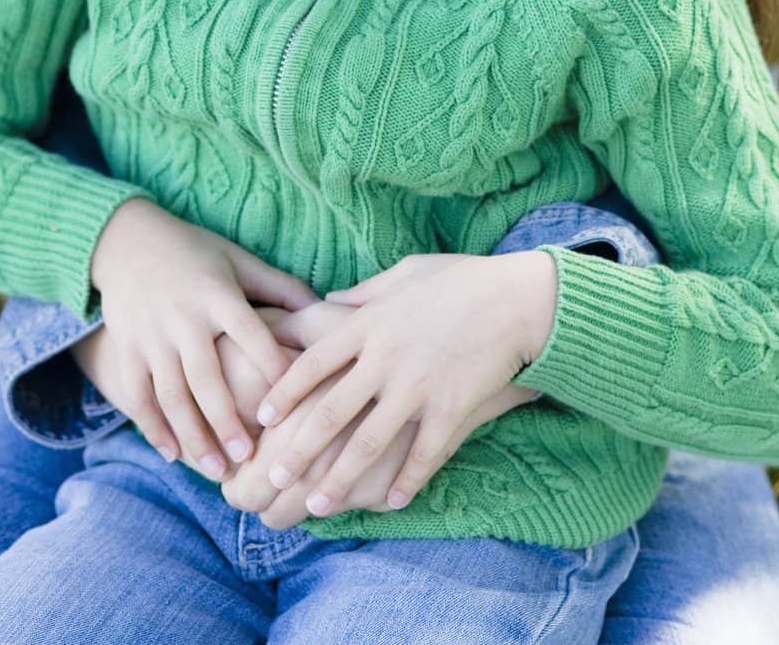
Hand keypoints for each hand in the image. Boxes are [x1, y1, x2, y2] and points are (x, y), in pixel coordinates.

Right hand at [88, 199, 318, 478]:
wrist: (125, 241)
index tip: (292, 404)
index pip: (250, 333)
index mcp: (218, 294)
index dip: (271, 366)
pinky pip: (139, 396)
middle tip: (250, 459)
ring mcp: (152, 336)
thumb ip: (279, 286)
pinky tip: (173, 456)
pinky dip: (154, 428)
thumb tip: (327, 308)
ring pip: (172, 394)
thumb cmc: (194, 252)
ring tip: (218, 470)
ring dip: (194, 435)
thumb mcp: (237, 259)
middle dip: (227, 421)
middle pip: (206, 377)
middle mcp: (184, 317)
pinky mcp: (127, 349)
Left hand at [253, 250, 556, 517]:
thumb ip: (362, 294)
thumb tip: (326, 303)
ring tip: (316, 506)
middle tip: (274, 478)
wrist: (517, 298)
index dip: (283, 392)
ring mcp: (418, 387)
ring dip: (339, 480)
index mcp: (369, 323)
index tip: (262, 418)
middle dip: (299, 449)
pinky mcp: (451, 410)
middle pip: (330, 411)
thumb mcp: (404, 273)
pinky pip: (422, 456)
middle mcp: (385, 358)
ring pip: (368, 444)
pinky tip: (390, 504)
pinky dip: (404, 483)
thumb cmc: (460, 279)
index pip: (312, 362)